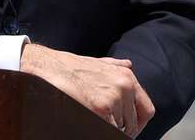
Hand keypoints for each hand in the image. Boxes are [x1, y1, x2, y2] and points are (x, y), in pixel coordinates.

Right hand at [20, 44, 154, 136]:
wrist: (47, 67)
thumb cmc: (69, 67)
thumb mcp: (98, 62)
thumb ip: (115, 66)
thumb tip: (129, 64)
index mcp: (127, 76)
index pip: (146, 110)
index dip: (138, 123)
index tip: (128, 130)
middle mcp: (125, 86)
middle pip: (133, 124)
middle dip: (120, 129)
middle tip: (105, 126)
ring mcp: (114, 98)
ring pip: (120, 130)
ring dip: (108, 129)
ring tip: (92, 120)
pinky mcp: (101, 110)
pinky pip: (109, 131)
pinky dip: (101, 131)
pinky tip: (89, 123)